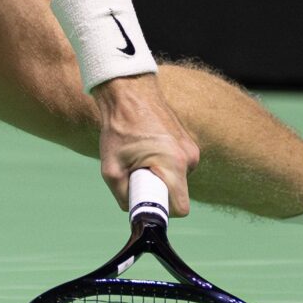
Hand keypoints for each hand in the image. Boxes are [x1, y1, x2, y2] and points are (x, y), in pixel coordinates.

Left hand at [93, 72, 198, 214]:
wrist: (128, 92)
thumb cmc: (118, 128)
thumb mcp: (111, 169)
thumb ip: (123, 196)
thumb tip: (132, 210)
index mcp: (174, 164)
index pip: (180, 208)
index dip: (161, 209)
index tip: (145, 200)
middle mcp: (189, 158)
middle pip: (175, 192)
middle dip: (156, 189)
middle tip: (134, 172)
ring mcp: (191, 148)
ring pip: (175, 178)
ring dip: (158, 174)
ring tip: (138, 155)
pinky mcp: (187, 142)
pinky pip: (175, 165)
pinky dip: (161, 163)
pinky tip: (145, 148)